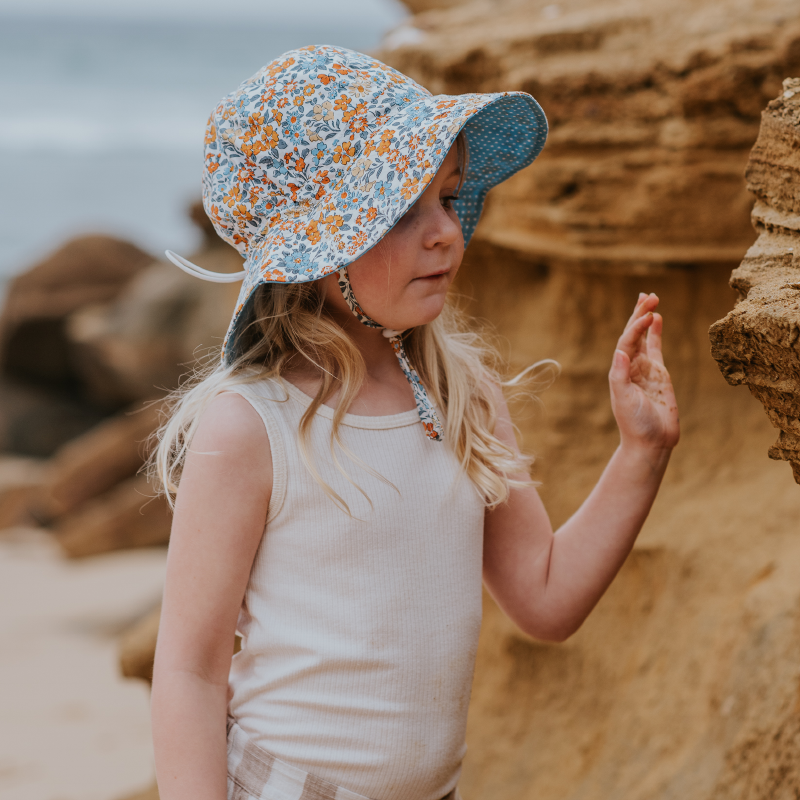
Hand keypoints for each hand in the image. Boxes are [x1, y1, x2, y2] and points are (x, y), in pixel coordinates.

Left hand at [609, 293, 679, 452]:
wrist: (651, 441)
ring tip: (650, 299)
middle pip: (633, 334)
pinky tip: (657, 319)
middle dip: (639, 314)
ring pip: (645, 338)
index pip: (626, 341)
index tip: (646, 315)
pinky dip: (656, 334)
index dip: (635, 327)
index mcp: (620, 370)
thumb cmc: (635, 423)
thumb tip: (620, 352)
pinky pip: (656, 349)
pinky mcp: (659, 375)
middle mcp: (630, 366)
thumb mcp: (624, 400)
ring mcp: (645, 369)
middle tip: (648, 295)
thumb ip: (620, 376)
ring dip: (646, 319)